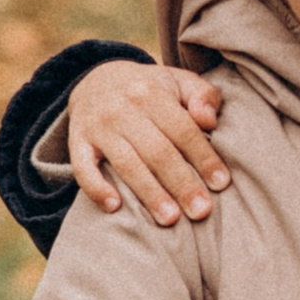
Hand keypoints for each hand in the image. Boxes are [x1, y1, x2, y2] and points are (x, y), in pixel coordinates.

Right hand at [69, 62, 231, 224]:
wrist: (95, 80)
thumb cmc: (149, 89)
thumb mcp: (178, 81)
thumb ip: (203, 96)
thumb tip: (210, 121)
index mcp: (152, 93)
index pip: (183, 130)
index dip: (203, 157)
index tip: (221, 183)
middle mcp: (123, 109)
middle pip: (157, 151)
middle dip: (181, 183)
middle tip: (200, 211)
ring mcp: (98, 127)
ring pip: (126, 164)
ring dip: (149, 193)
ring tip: (170, 219)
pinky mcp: (77, 142)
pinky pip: (83, 168)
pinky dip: (96, 188)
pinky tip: (114, 207)